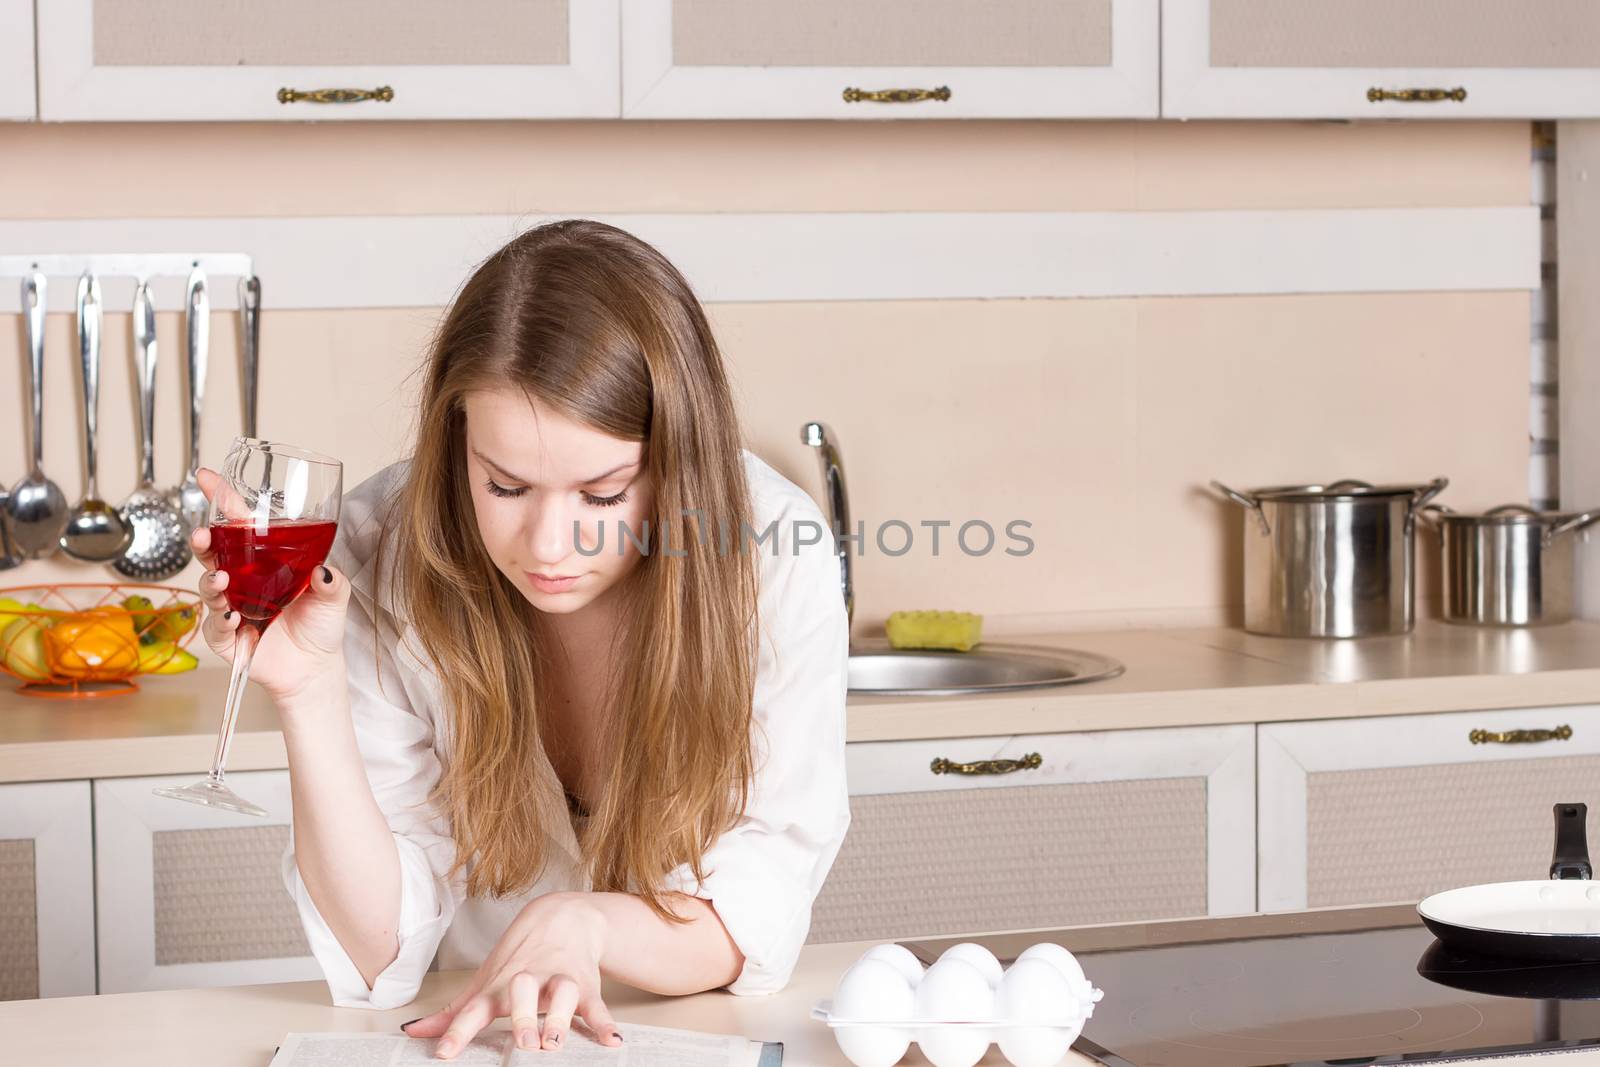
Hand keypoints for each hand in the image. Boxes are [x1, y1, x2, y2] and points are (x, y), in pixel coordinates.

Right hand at [193, 467, 350, 704]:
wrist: (316, 667)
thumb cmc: (321, 623)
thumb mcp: (335, 595)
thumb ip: (333, 582)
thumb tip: (323, 571)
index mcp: (264, 561)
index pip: (238, 526)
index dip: (221, 501)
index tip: (205, 478)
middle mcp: (242, 581)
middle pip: (213, 553)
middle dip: (202, 542)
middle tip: (202, 535)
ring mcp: (232, 607)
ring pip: (209, 587)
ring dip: (210, 581)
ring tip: (221, 581)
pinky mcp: (228, 638)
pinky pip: (215, 627)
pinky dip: (220, 621)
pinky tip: (231, 617)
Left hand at [402, 893, 622, 1058]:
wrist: (563, 918)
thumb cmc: (519, 957)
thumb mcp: (485, 980)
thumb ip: (453, 1012)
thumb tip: (413, 1031)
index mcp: (499, 986)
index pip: (474, 1009)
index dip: (458, 1031)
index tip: (444, 1053)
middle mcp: (528, 981)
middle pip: (522, 996)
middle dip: (522, 1019)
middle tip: (522, 1045)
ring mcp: (558, 981)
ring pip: (561, 996)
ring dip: (559, 1018)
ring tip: (556, 1041)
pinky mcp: (586, 985)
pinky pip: (596, 1005)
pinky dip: (604, 1022)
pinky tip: (611, 1039)